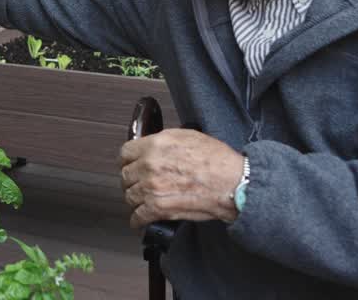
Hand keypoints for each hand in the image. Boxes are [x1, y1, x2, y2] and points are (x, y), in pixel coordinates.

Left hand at [119, 129, 244, 228]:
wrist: (232, 183)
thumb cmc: (217, 160)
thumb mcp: (187, 136)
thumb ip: (163, 141)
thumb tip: (153, 146)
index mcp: (154, 146)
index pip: (125, 152)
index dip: (128, 159)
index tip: (130, 164)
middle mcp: (149, 166)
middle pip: (125, 175)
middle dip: (131, 180)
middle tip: (137, 183)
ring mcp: (151, 188)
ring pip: (129, 196)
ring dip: (134, 199)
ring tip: (140, 200)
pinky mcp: (158, 209)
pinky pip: (138, 216)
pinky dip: (137, 220)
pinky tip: (139, 219)